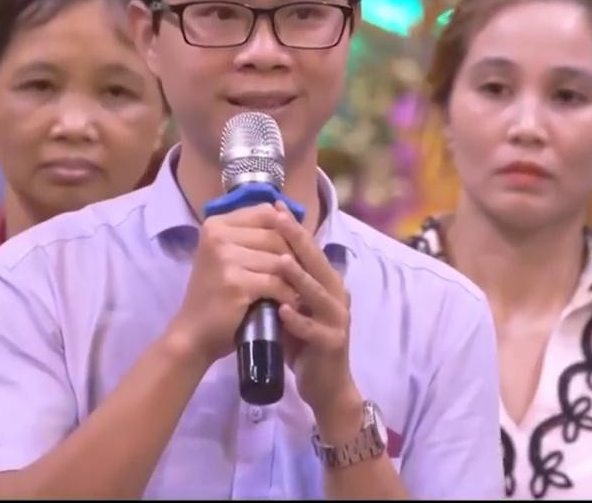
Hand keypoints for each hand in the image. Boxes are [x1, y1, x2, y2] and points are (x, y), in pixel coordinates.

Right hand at [168, 203, 300, 364]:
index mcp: (215, 224)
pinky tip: (287, 305)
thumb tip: (289, 214)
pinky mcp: (235, 282)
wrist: (194, 334)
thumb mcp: (228, 256)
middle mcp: (217, 235)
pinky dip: (287, 296)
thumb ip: (252, 234)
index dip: (286, 230)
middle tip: (300, 276)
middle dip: (293, 257)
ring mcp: (224, 258)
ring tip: (297, 291)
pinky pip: (276, 283)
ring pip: (279, 260)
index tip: (292, 252)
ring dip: (293, 279)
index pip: (265, 212)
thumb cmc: (216, 296)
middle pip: (275, 234)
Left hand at [269, 201, 360, 421]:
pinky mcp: (332, 344)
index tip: (273, 205)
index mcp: (326, 283)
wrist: (325, 386)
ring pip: (319, 293)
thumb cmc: (304, 342)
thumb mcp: (292, 306)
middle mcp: (337, 296)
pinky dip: (299, 320)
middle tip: (278, 217)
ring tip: (280, 260)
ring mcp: (337, 320)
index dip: (292, 227)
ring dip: (300, 276)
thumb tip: (255, 251)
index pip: (307, 249)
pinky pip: (314, 330)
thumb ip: (282, 282)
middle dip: (297, 239)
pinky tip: (283, 310)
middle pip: (317, 262)